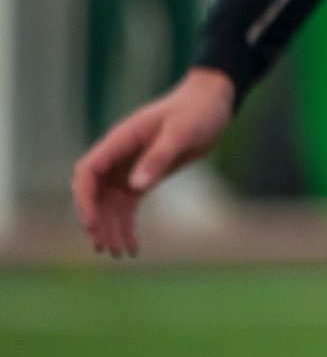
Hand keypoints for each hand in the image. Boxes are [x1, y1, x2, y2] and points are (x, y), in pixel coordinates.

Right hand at [73, 67, 234, 256]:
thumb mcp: (181, 132)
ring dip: (111, 229)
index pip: (88, 172)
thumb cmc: (196, 111)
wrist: (212, 103)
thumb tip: (135, 185)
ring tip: (118, 253)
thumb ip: (158, 157)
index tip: (90, 223)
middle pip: (94, 194)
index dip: (84, 198)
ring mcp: (129, 168)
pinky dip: (127, 226)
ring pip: (109, 204)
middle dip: (97, 221)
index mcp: (120, 140)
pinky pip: (127, 206)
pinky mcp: (144, 177)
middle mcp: (119, 156)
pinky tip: (133, 247)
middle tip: (106, 247)